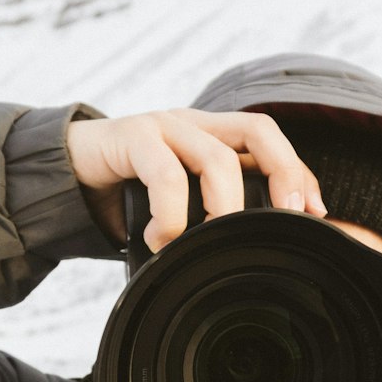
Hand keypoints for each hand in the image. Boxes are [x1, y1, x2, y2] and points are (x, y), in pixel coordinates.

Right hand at [66, 109, 326, 249]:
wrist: (63, 172)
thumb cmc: (128, 193)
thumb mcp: (180, 201)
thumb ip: (211, 213)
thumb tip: (253, 258)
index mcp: (212, 134)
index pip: (270, 139)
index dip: (299, 171)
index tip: (317, 213)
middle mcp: (194, 123)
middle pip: (258, 130)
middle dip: (284, 174)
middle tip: (287, 218)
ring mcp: (164, 126)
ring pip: (216, 157)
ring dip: (222, 209)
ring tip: (207, 241)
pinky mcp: (131, 137)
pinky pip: (165, 174)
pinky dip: (172, 215)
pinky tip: (160, 240)